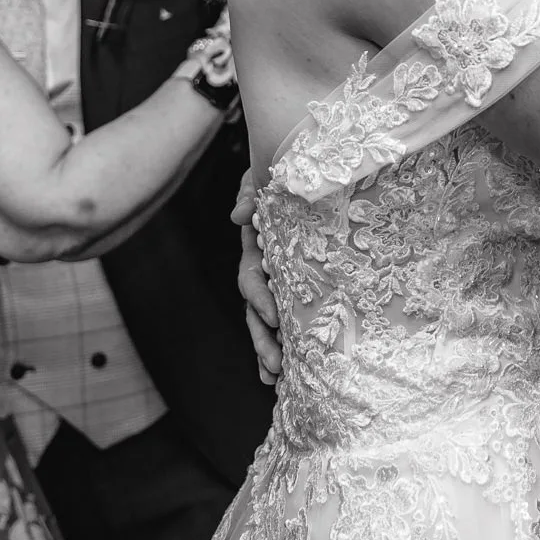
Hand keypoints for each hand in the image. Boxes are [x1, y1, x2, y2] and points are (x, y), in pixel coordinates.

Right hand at [231, 169, 281, 383]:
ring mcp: (279, 278)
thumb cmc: (282, 166)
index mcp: (258, 246)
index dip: (260, 299)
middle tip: (275, 367)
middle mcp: (265, 267)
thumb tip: (238, 217)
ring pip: (268, 322)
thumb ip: (250, 192)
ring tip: (276, 380)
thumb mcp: (263, 174)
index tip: (274, 318)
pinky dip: (284, 345)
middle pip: (256, 312)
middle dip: (263, 340)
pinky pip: (288, 319)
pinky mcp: (296, 284)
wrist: (301, 159)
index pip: (252, 279)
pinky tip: (287, 376)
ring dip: (270, 351)